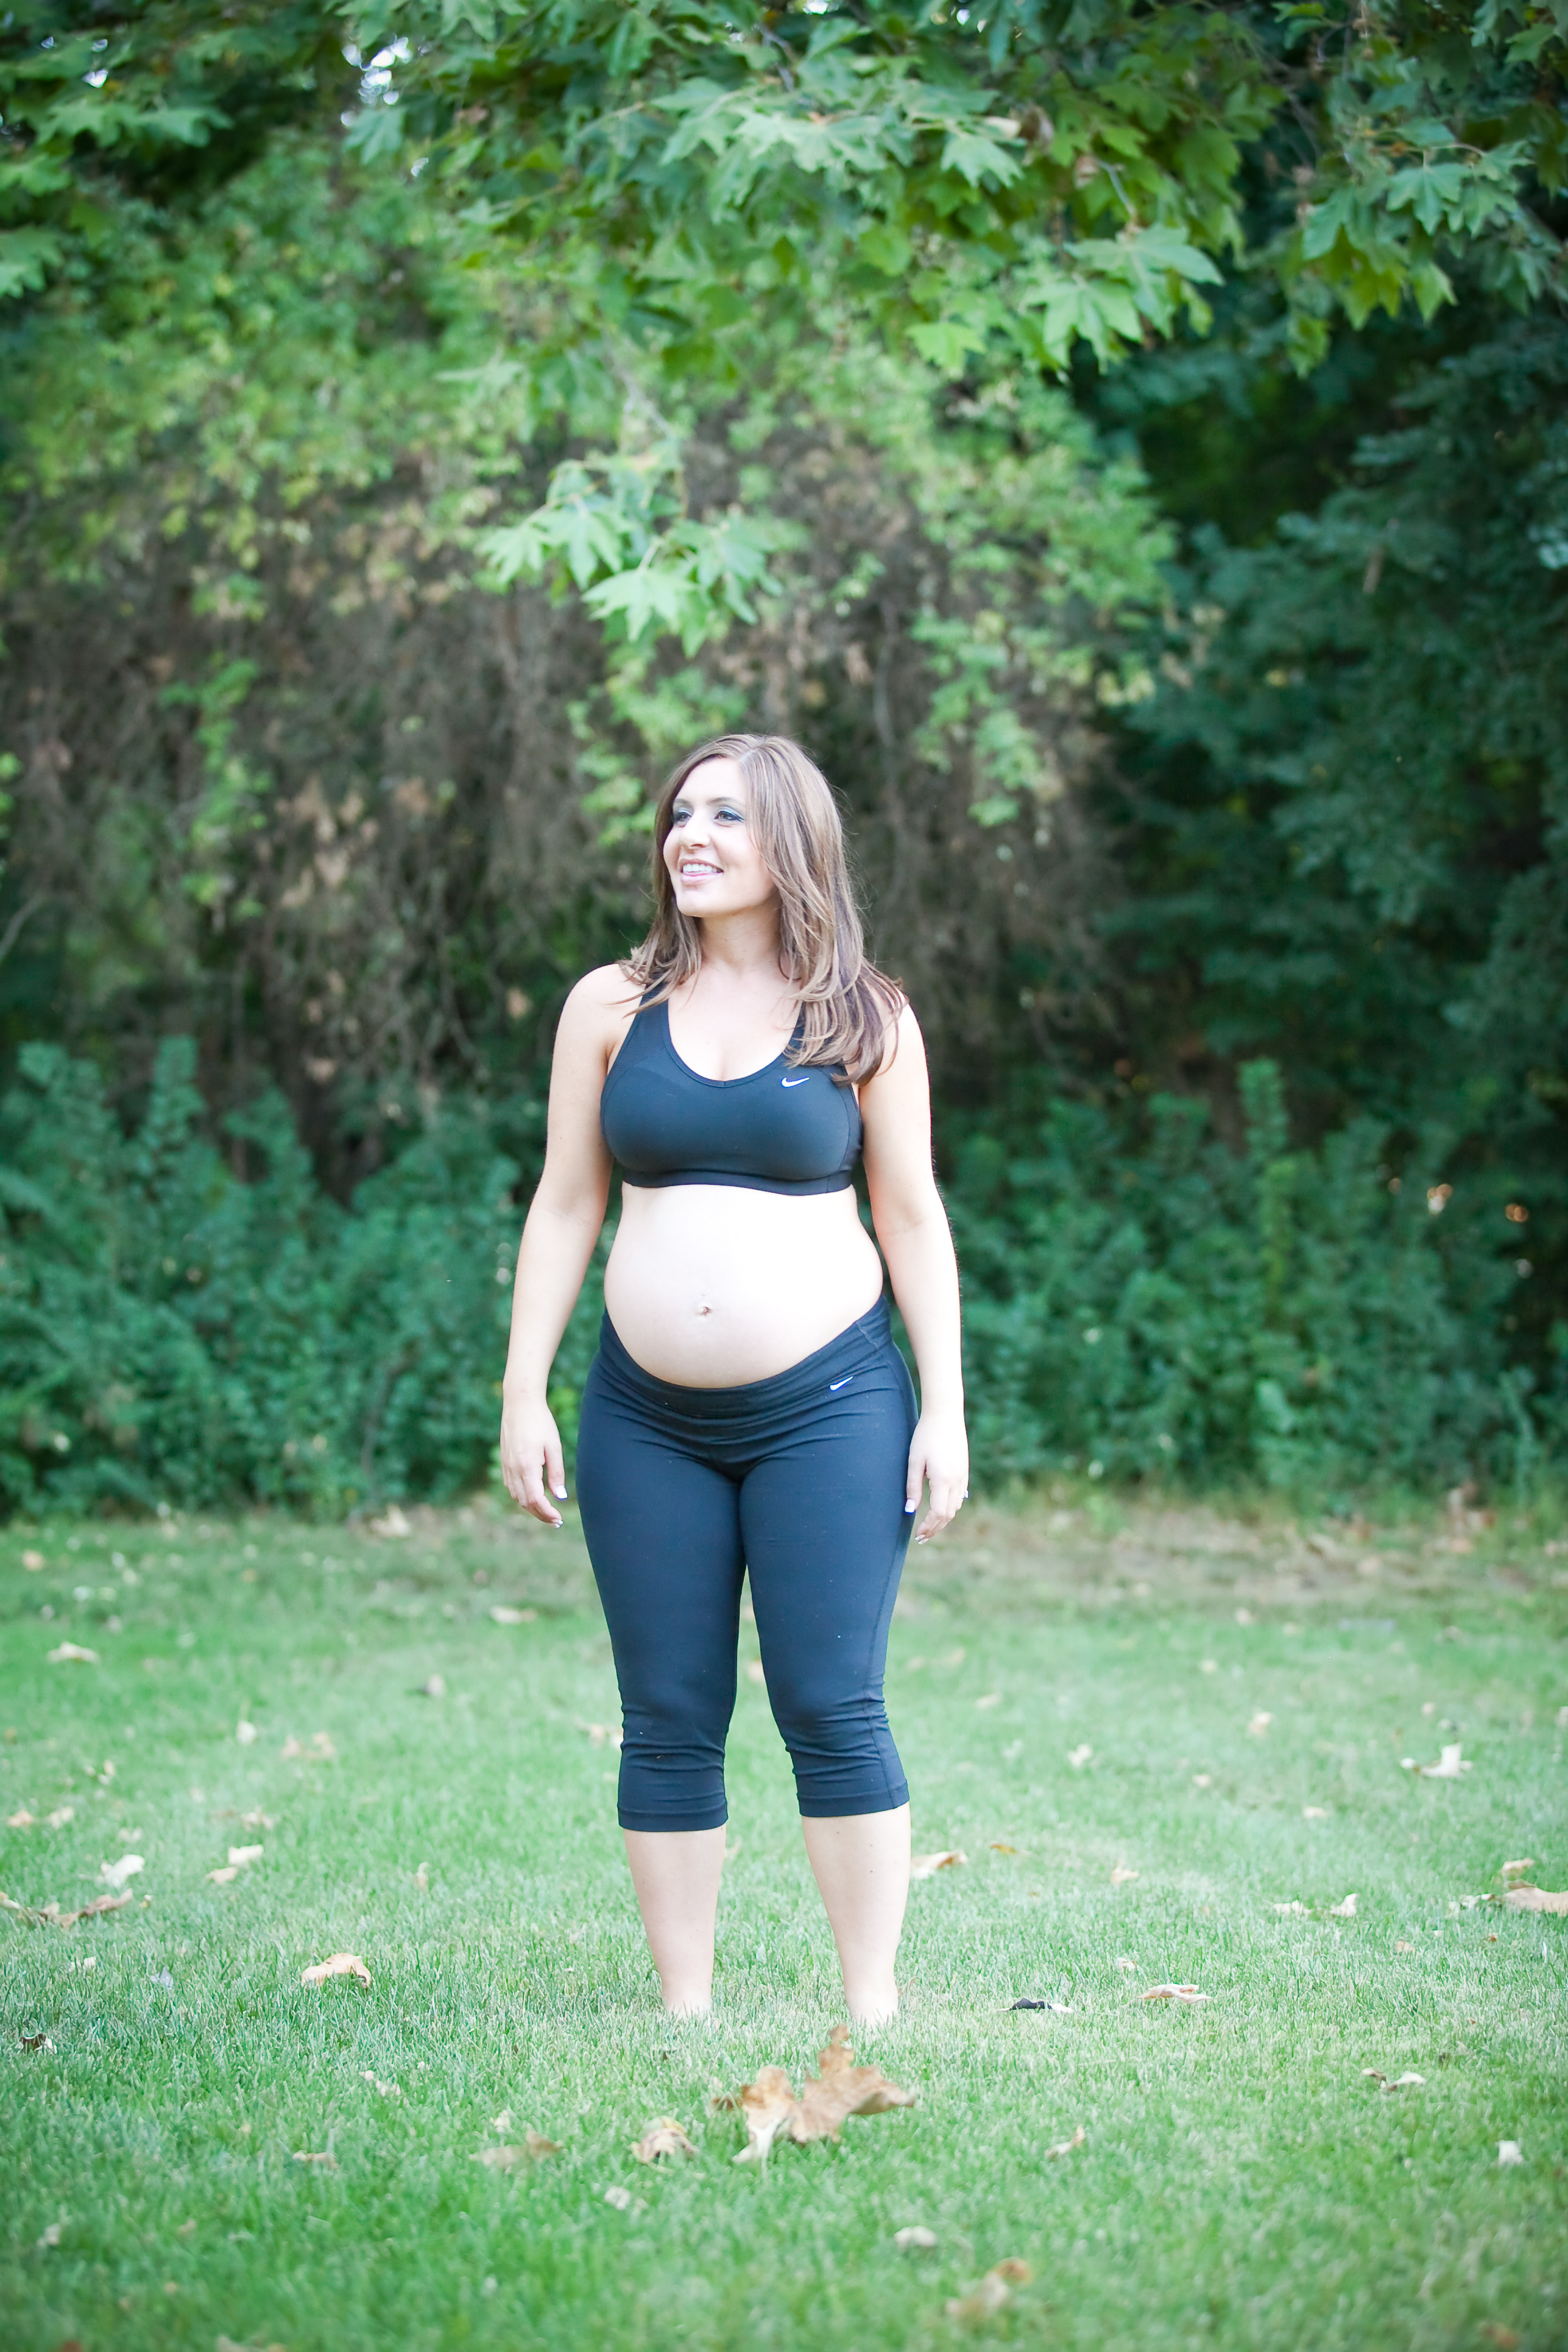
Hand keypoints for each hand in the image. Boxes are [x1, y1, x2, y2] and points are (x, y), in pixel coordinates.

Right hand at [499, 1393, 567, 1526]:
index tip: (559, 1519)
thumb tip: (560, 1497)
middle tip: (556, 1521)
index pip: (535, 1500)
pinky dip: (522, 1496)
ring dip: (531, 1507)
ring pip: (516, 1496)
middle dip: (540, 1515)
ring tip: (547, 1511)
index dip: (547, 1513)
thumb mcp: (553, 1447)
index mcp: (526, 1466)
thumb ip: (556, 1473)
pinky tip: (533, 1495)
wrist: (519, 1403)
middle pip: (525, 1503)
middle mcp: (513, 1469)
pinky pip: (511, 1486)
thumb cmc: (540, 1422)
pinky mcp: (504, 1461)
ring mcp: (506, 1466)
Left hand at [904, 1408, 968, 1545]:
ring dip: (943, 1519)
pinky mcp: (964, 1470)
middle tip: (921, 1538)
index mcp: (943, 1480)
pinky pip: (960, 1496)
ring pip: (956, 1506)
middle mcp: (957, 1481)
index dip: (928, 1527)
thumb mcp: (914, 1461)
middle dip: (935, 1528)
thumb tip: (910, 1511)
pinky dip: (950, 1507)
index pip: (938, 1513)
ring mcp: (963, 1475)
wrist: (945, 1414)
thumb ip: (912, 1487)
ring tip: (929, 1526)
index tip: (917, 1534)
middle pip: (949, 1514)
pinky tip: (940, 1508)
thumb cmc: (926, 1436)